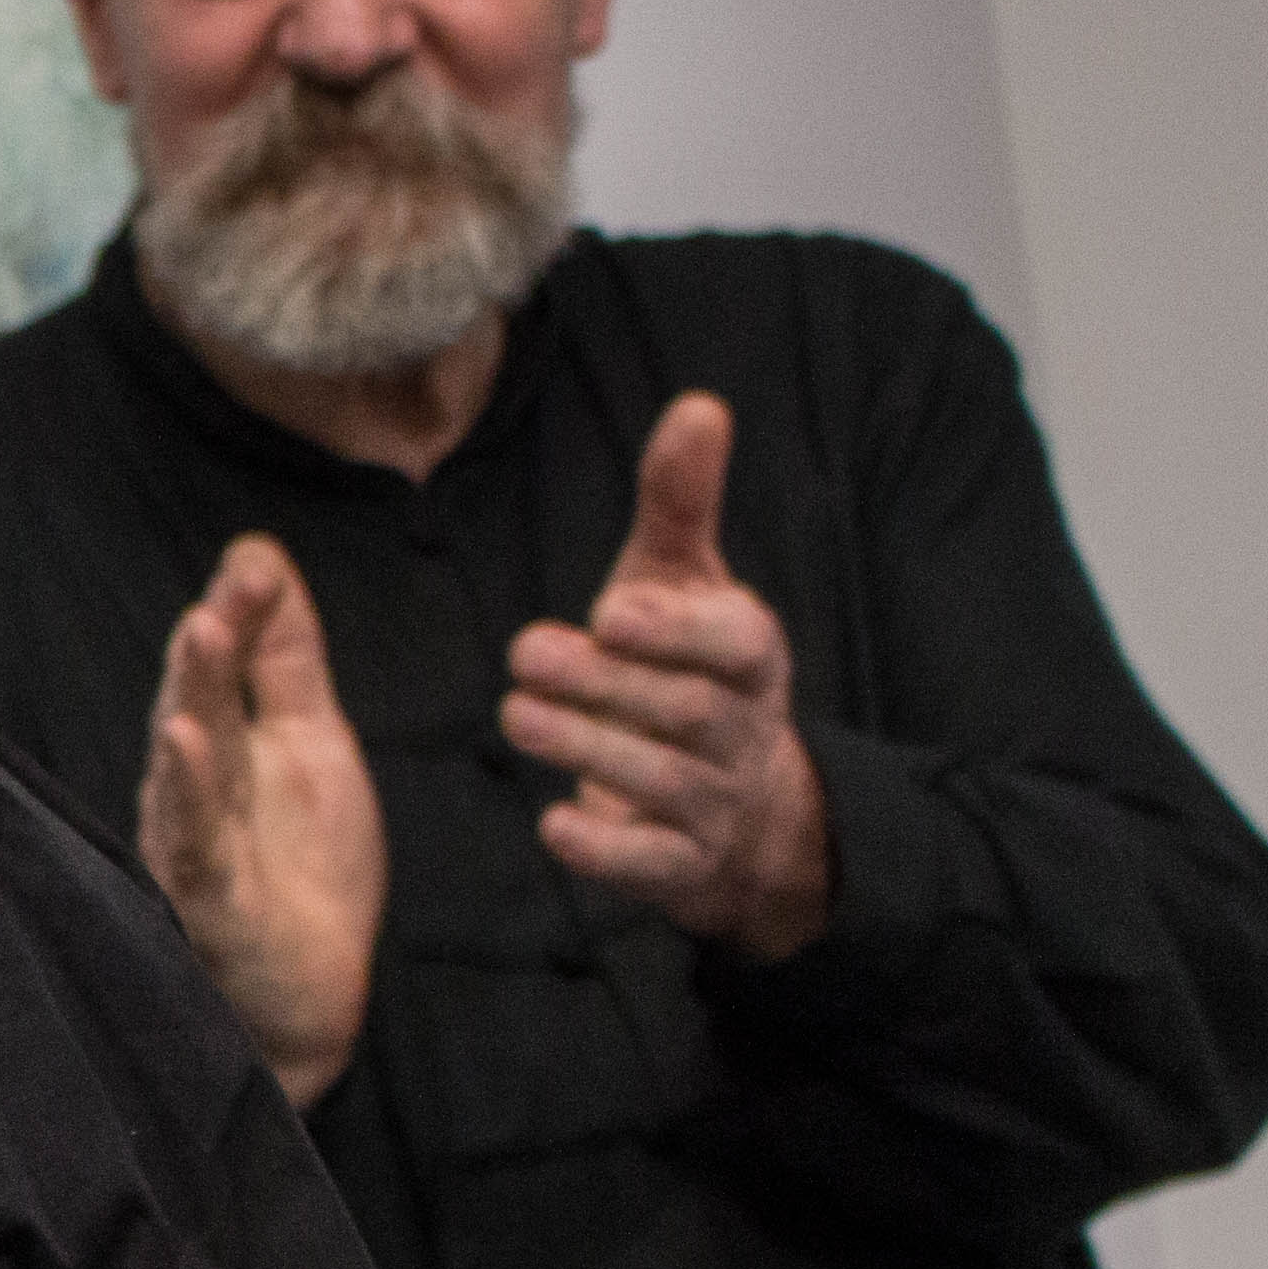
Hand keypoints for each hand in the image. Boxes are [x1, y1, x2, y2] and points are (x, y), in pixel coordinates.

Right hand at [136, 533, 385, 1106]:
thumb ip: (286, 657)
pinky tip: (184, 743)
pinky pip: (193, 841)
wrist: (305, 1001)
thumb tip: (259, 554)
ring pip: (184, 763)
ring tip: (199, 634)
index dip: (239, 613)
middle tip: (222, 590)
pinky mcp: (208, 902)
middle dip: (208, 646)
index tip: (257, 563)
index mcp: (222, 747)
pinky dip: (188, 792)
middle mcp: (193, 790)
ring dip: (190, 698)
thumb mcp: (311, 744)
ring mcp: (193, 845)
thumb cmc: (298, 872)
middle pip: (195, 702)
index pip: (226, 665)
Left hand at [501, 392, 833, 955]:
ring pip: (659, 780)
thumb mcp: (685, 581)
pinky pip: (649, 863)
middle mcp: (741, 728)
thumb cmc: (687, 665)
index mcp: (750, 654)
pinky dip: (604, 848)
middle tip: (527, 653)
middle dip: (604, 684)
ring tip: (517, 714)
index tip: (612, 611)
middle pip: (683, 710)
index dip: (677, 630)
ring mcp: (713, 802)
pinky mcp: (678, 865)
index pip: (734, 643)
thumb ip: (681, 504)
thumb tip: (699, 403)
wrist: (737, 800)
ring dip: (585, 748)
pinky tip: (553, 825)